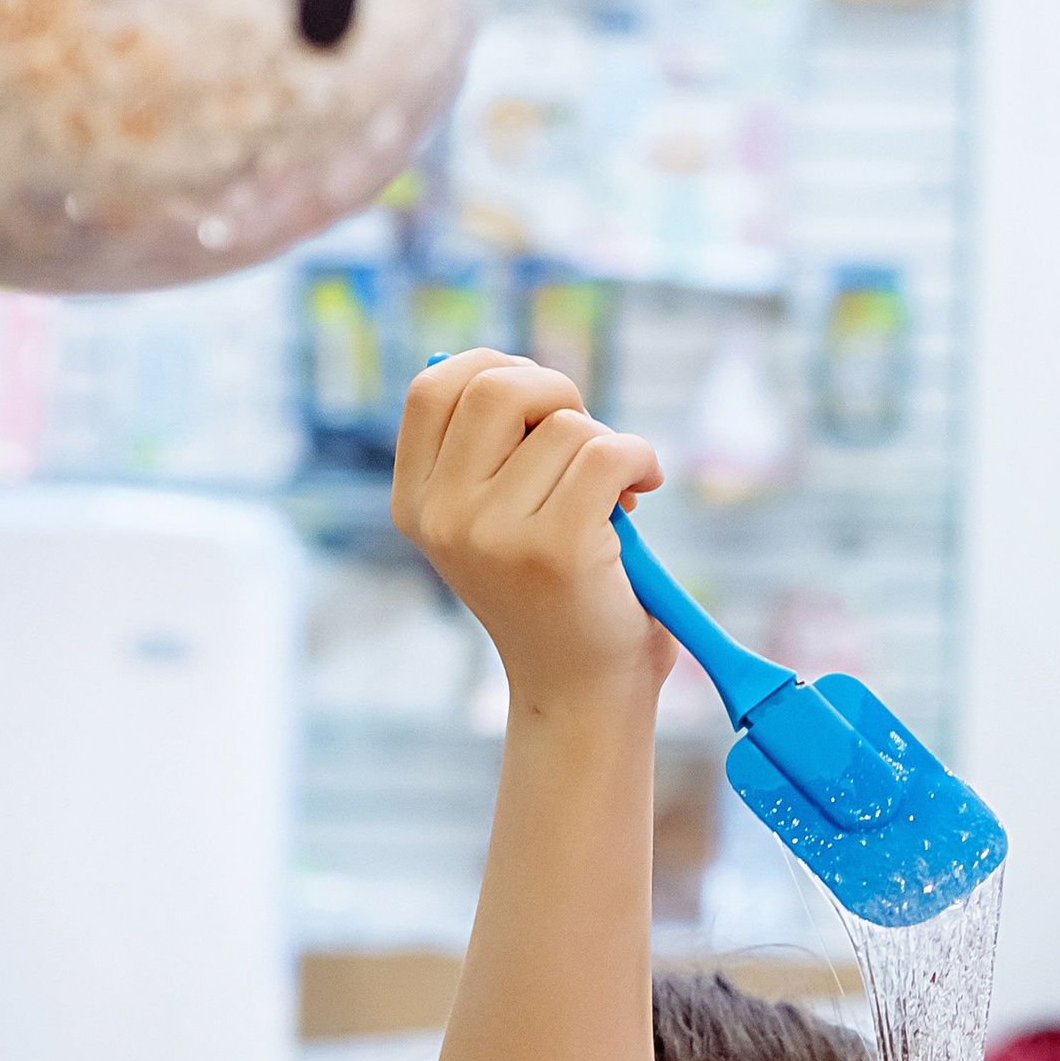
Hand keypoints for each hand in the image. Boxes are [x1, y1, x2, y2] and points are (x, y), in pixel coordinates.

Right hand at [391, 350, 671, 727]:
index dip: (491, 369)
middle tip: (586, 433)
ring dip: (607, 445)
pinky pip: (608, 454)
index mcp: (417, 505)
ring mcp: (494, 534)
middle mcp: (443, 518)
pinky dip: (640, 460)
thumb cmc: (553, 596)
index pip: (431, 389)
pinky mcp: (556, 548)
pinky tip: (642, 491)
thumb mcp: (496, 520)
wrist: (581, 692)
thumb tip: (511, 371)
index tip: (537, 400)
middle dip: (556, 392)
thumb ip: (488, 453)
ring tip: (614, 495)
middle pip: (496, 386)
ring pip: (566, 426)